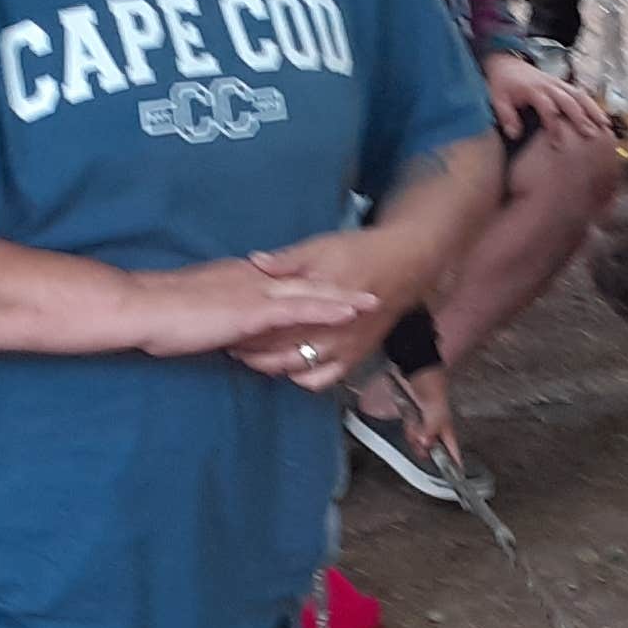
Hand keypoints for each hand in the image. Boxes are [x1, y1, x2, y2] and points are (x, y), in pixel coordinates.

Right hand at [141, 253, 381, 365]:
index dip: (309, 280)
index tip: (332, 281)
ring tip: (371, 299)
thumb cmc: (159, 313)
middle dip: (336, 285)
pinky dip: (326, 310)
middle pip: (304, 281)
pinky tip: (348, 313)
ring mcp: (254, 293)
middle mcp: (251, 280)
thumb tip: (223, 321)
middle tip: (366, 287)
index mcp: (237, 278)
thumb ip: (214, 311)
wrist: (141, 307)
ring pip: (309, 292)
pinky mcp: (253, 311)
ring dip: (342, 297)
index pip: (281, 278)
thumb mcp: (194, 309)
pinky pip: (299, 310)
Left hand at [222, 237, 401, 392]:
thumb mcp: (319, 247)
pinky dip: (302, 377)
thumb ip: (285, 260)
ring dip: (272, 366)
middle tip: (231, 345)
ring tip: (255, 356)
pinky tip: (290, 366)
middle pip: (279, 350)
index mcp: (317, 300)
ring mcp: (343, 347)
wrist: (403, 266)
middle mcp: (330, 329)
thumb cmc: (359, 252)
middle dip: (251, 351)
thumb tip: (254, 262)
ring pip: (296, 369)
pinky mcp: (354, 357)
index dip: (244, 329)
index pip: (272, 323)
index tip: (224, 326)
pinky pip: (322, 380)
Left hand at [485, 54, 612, 143]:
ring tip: (604, 125)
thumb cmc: (502, 84)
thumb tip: (515, 135)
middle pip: (569, 101)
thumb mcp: (497, 99)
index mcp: (533, 90)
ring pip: (579, 95)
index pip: (547, 108)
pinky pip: (580, 92)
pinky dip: (592, 103)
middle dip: (580, 118)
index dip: (553, 126)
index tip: (558, 144)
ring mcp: (557, 83)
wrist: (506, 62)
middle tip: (590, 135)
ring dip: (592, 109)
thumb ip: (506, 116)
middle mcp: (549, 85)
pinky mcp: (562, 83)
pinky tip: (601, 116)